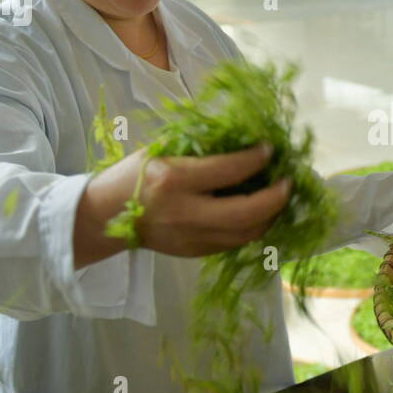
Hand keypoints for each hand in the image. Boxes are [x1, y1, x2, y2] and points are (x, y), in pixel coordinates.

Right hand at [74, 142, 291, 267]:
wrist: (104, 216)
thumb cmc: (134, 175)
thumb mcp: (162, 151)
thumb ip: (201, 149)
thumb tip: (244, 139)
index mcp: (175, 179)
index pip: (230, 170)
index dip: (257, 158)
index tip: (269, 149)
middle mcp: (185, 212)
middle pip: (247, 212)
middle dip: (276, 197)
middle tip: (288, 182)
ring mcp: (191, 238)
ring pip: (246, 233)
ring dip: (270, 215)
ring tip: (278, 198)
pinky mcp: (194, 253)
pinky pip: (234, 242)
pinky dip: (252, 227)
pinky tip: (258, 212)